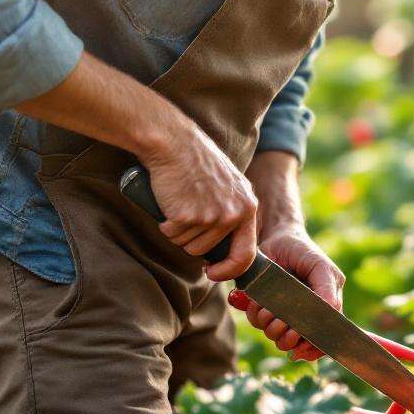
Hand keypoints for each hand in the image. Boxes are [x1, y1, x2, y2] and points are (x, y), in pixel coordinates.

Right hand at [14, 52, 258, 280]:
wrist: (174, 141)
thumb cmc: (197, 163)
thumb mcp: (228, 186)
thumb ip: (233, 212)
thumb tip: (227, 249)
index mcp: (248, 207)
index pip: (246, 254)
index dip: (228, 270)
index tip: (213, 273)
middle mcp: (234, 214)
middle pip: (206, 251)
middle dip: (191, 241)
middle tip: (184, 216)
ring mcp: (211, 216)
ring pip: (188, 245)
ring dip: (177, 231)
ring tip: (178, 204)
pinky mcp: (188, 216)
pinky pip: (171, 234)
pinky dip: (165, 223)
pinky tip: (168, 202)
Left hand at [228, 228, 343, 361]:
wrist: (275, 237)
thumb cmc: (303, 251)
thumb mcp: (320, 266)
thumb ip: (327, 289)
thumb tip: (331, 312)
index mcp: (324, 309)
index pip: (322, 340)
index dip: (312, 350)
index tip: (300, 350)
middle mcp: (304, 316)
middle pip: (296, 343)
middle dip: (287, 337)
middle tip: (281, 322)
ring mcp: (284, 313)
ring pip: (275, 335)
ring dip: (269, 325)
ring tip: (267, 308)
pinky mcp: (265, 307)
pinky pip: (258, 322)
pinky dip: (255, 314)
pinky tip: (255, 302)